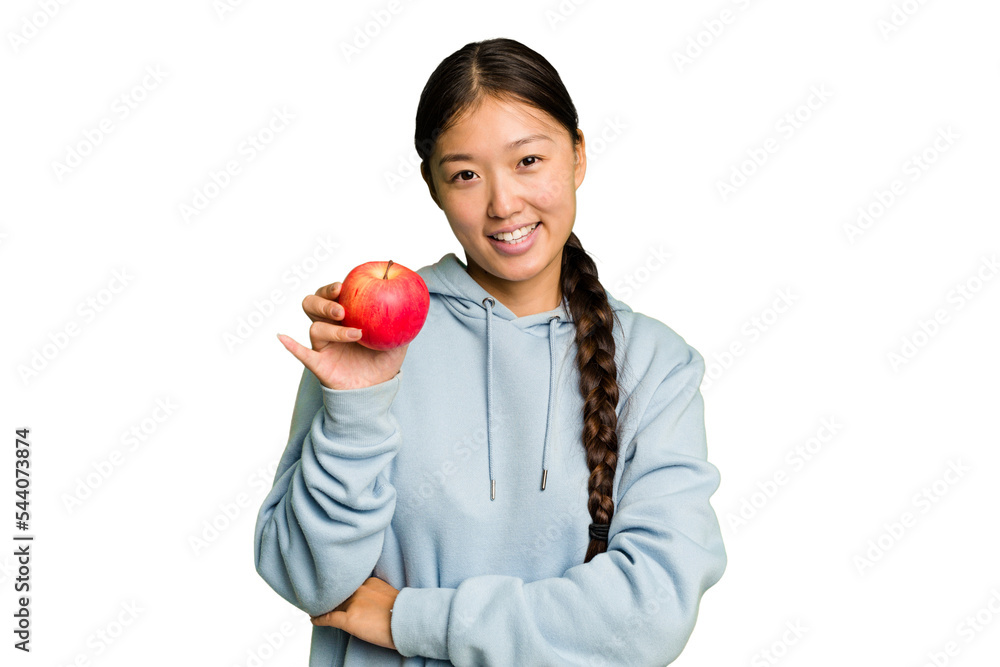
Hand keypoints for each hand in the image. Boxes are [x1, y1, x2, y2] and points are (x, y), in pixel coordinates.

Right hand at [278, 281, 407, 389]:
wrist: (376, 390)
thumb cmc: (383, 362)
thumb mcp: (398, 342)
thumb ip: (403, 325)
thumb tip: (413, 305)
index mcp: (344, 316)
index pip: (331, 294)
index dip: (332, 288)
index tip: (343, 286)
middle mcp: (329, 327)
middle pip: (313, 304)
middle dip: (324, 302)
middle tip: (341, 308)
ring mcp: (323, 345)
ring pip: (315, 328)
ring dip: (334, 329)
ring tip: (355, 333)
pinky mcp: (319, 364)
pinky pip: (302, 354)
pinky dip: (291, 345)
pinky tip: (283, 337)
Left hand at [310, 577, 399, 650]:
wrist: (409, 621)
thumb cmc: (405, 613)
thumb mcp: (390, 596)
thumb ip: (376, 595)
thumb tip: (371, 606)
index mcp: (370, 583)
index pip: (351, 587)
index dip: (342, 591)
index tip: (336, 593)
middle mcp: (360, 589)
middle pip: (341, 595)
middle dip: (332, 597)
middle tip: (322, 599)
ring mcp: (354, 603)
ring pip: (334, 605)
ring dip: (326, 607)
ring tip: (317, 609)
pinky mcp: (350, 619)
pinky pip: (329, 618)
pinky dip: (319, 619)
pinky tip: (314, 620)